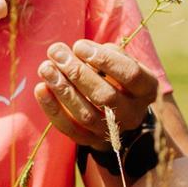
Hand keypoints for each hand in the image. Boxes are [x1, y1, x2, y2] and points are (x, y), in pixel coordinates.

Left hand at [33, 38, 160, 148]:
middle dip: (77, 72)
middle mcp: (133, 114)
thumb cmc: (117, 77)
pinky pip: (70, 129)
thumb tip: (79, 51)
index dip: (104, 59)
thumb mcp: (122, 61)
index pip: (130, 74)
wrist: (118, 113)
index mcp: (147, 90)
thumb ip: (107, 53)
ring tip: (45, 68)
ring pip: (86, 114)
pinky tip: (41, 89)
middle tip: (56, 52)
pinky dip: (53, 110)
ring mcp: (112, 131)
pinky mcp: (91, 141)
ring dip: (62, 89)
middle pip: (105, 96)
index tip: (79, 45)